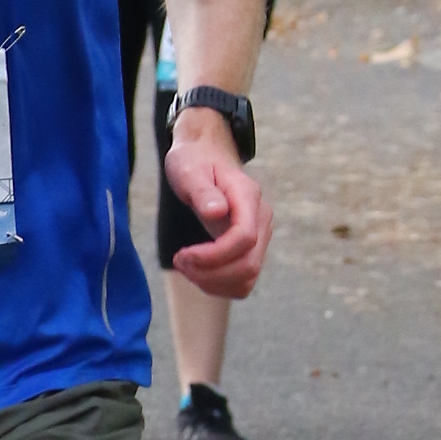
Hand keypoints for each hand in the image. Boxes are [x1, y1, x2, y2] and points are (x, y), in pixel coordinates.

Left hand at [162, 117, 271, 295]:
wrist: (204, 154)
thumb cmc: (194, 161)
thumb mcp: (189, 170)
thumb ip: (203, 192)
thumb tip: (217, 212)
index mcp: (248, 198)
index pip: (244, 239)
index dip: (214, 256)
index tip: (183, 255)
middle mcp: (260, 219)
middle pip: (249, 265)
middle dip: (210, 273)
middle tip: (179, 261)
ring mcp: (259, 235)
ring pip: (247, 278)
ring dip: (213, 283)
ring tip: (185, 266)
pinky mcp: (250, 248)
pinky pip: (242, 280)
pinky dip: (219, 285)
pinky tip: (196, 271)